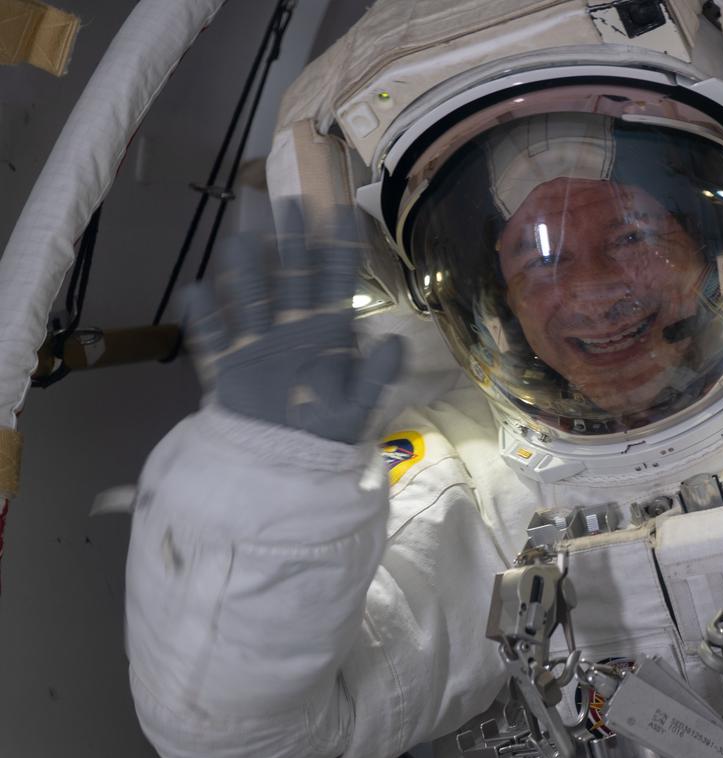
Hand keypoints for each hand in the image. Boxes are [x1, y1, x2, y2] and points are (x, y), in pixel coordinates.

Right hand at [183, 203, 403, 443]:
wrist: (289, 461)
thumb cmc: (328, 430)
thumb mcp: (359, 407)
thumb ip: (377, 375)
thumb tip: (397, 343)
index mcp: (329, 330)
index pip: (336, 281)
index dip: (339, 247)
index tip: (341, 212)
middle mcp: (293, 325)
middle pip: (291, 272)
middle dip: (291, 239)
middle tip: (289, 202)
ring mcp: (259, 339)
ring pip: (251, 293)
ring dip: (246, 268)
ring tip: (241, 238)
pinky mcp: (228, 362)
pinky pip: (213, 334)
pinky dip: (204, 315)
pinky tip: (196, 292)